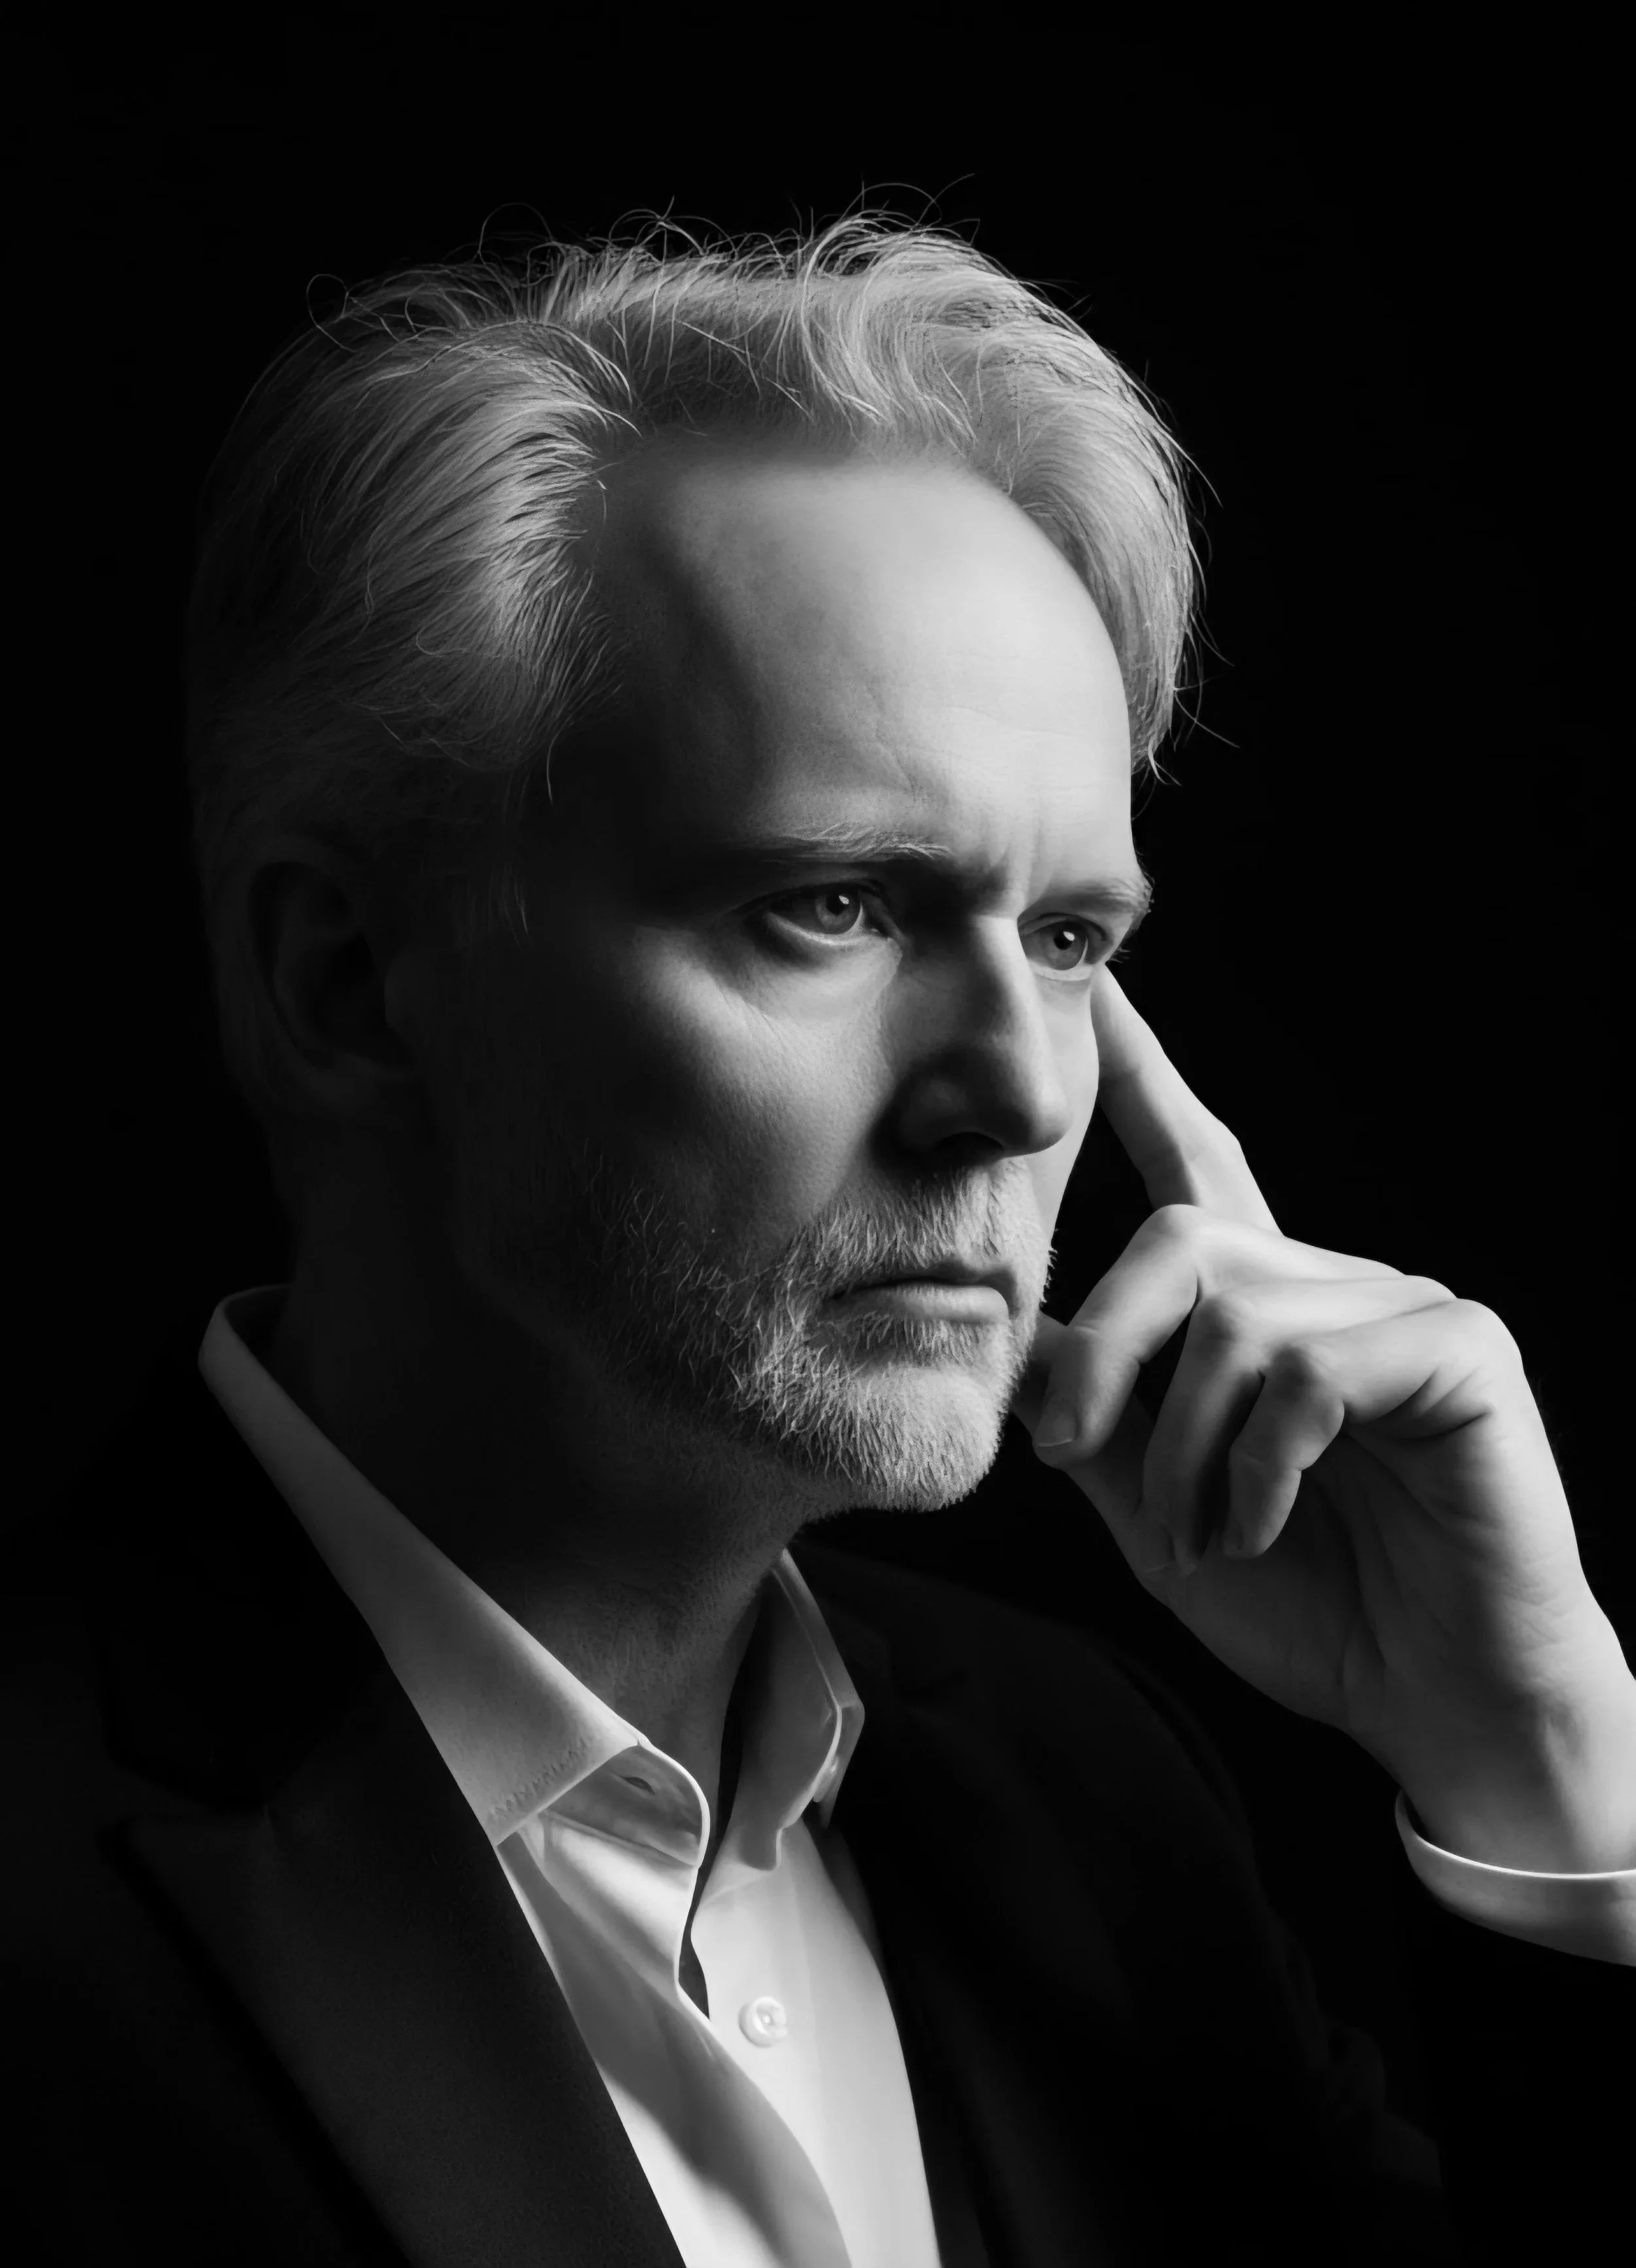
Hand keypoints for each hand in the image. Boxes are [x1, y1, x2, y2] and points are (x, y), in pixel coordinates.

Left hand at [1013, 972, 1635, 1868]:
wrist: (1439, 1706)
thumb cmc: (1313, 1608)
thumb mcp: (1159, 1512)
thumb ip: (1094, 1421)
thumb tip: (1016, 1342)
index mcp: (1263, 1309)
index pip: (1197, 1162)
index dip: (1145, 1075)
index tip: (1093, 986)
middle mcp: (1332, 1284)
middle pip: (1177, 1240)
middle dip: (1104, 1353)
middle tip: (1075, 1457)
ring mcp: (1403, 1306)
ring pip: (1234, 1314)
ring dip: (1185, 1446)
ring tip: (1205, 1531)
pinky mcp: (1461, 1350)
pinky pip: (1313, 1367)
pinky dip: (1261, 1463)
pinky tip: (1264, 1524)